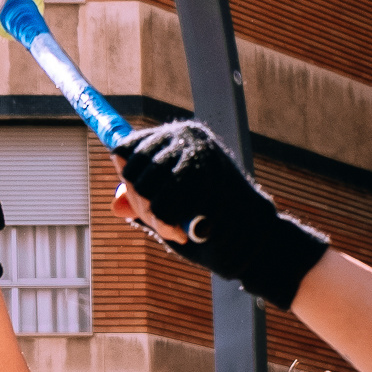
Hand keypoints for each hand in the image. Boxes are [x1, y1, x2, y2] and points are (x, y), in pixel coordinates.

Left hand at [110, 121, 329, 307]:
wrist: (256, 236)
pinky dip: (168, 225)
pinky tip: (187, 230)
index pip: (124, 151)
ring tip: (176, 228)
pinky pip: (160, 204)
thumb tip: (115, 205)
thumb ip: (145, 205)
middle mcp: (184, 135)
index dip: (129, 182)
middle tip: (165, 223)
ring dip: (154, 217)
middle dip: (141, 204)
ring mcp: (194, 151)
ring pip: (142, 188)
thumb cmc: (213, 224)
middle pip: (131, 171)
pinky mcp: (202, 173)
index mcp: (176, 136)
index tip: (147, 204)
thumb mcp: (172, 211)